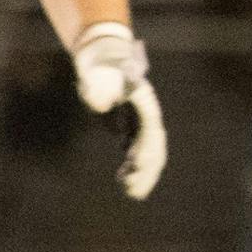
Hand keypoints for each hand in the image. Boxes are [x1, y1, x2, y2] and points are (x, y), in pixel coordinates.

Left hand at [70, 20, 165, 199]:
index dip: (146, 153)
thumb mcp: (97, 75)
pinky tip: (122, 178)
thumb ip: (98, 89)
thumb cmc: (100, 67)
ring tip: (130, 192)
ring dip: (142, 173)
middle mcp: (148, 117)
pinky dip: (133, 167)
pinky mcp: (132, 128)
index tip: (135, 168)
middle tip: (133, 192)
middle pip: (154, 149)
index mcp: (145, 105)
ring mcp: (142, 124)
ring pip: (149, 154)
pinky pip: (137, 152)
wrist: (103, 59)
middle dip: (146, 172)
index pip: (151, 133)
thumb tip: (101, 106)